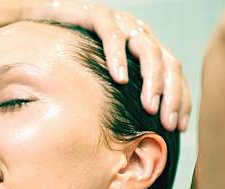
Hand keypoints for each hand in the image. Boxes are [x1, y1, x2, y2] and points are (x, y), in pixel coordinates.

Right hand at [21, 0, 191, 131]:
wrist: (43, 22)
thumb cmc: (72, 58)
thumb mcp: (102, 82)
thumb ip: (119, 100)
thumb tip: (132, 138)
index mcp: (145, 50)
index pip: (174, 75)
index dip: (181, 101)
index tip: (179, 128)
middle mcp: (138, 35)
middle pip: (169, 63)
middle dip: (172, 96)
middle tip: (166, 123)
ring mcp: (120, 23)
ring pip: (148, 49)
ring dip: (152, 80)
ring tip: (149, 106)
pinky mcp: (97, 14)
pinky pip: (112, 34)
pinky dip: (118, 56)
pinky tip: (119, 79)